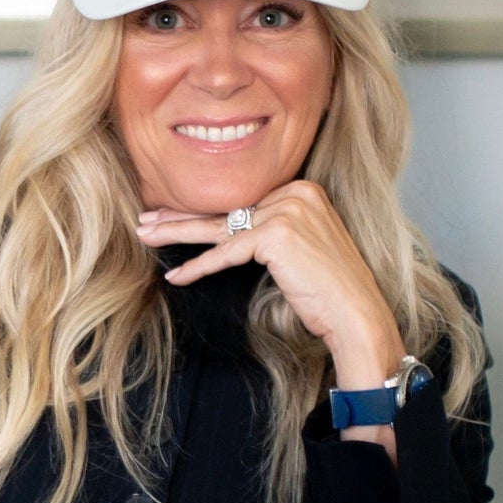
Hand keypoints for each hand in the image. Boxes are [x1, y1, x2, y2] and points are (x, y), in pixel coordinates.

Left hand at [136, 180, 403, 389]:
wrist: (356, 314)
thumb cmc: (329, 289)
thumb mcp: (301, 246)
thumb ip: (271, 229)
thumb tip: (228, 231)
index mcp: (302, 188)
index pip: (240, 200)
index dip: (203, 210)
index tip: (170, 215)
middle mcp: (295, 192)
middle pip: (227, 208)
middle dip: (181, 216)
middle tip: (146, 220)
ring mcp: (287, 210)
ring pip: (219, 226)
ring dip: (177, 233)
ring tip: (146, 235)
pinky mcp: (276, 234)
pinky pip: (226, 252)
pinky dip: (199, 266)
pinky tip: (177, 276)